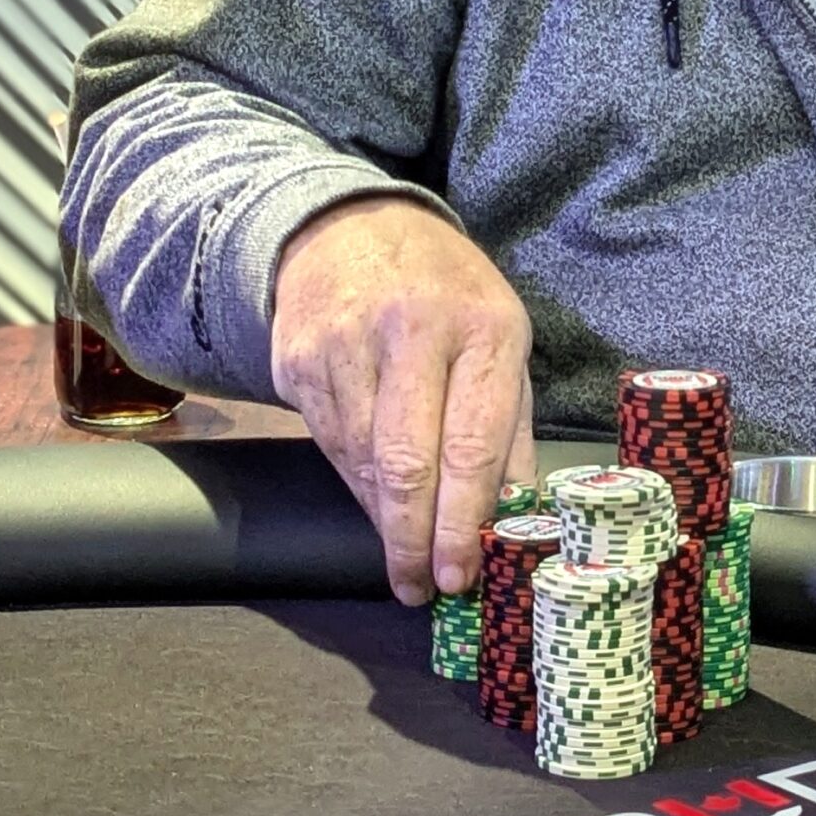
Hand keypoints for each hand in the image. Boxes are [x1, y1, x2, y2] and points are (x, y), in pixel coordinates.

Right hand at [269, 195, 536, 603]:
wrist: (349, 227)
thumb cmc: (445, 293)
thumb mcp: (501, 336)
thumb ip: (511, 427)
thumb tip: (518, 516)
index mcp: (482, 326)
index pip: (473, 442)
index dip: (464, 519)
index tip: (460, 574)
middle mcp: (412, 331)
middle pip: (407, 462)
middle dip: (414, 539)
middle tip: (423, 588)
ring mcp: (345, 343)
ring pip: (362, 462)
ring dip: (383, 520)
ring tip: (404, 554)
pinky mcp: (297, 359)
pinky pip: (328, 445)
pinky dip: (354, 484)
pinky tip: (374, 501)